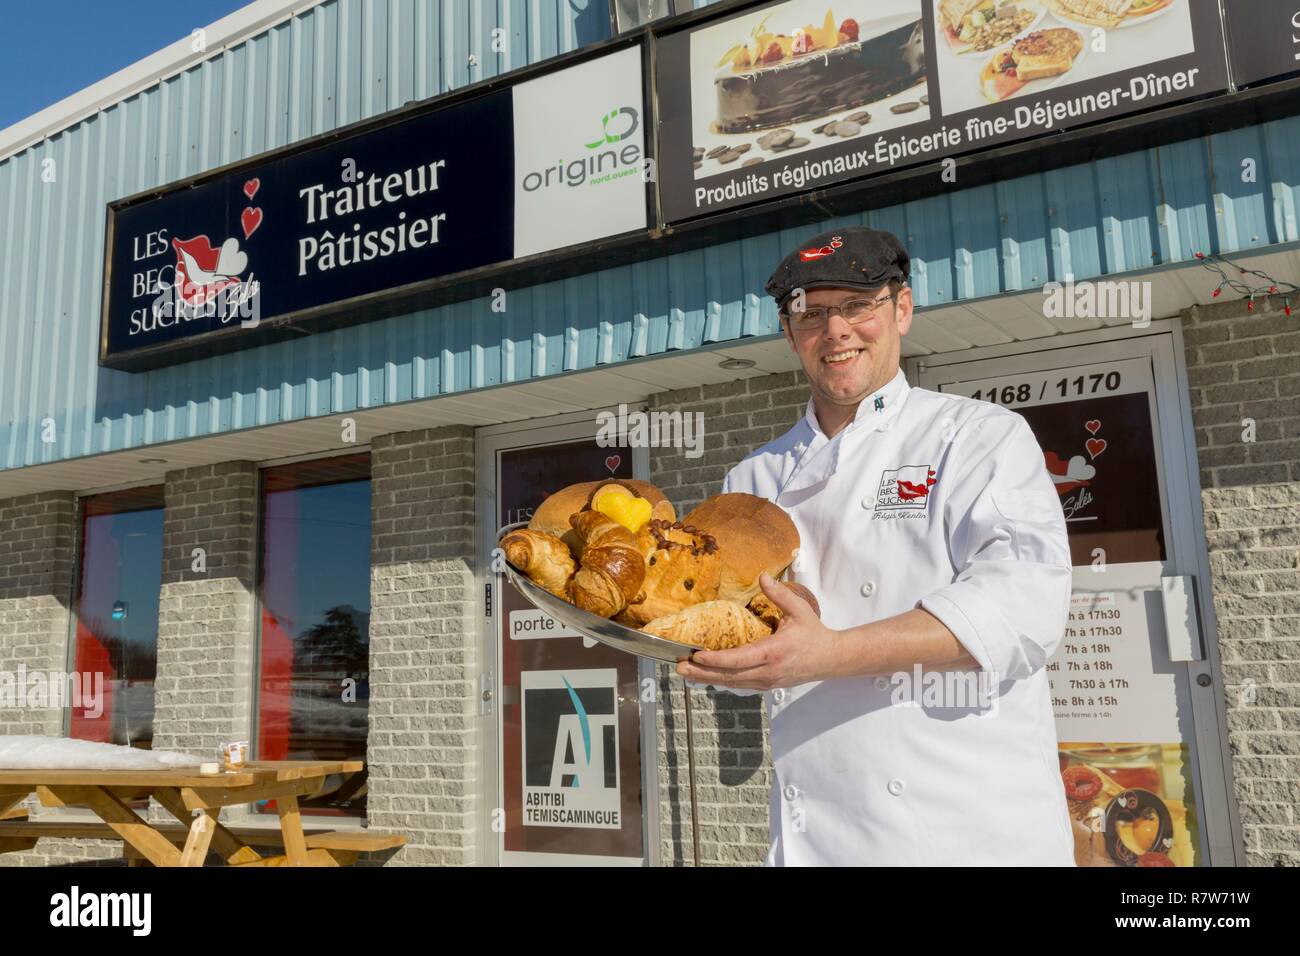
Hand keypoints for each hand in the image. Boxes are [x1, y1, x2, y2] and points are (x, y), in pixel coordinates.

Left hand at [675, 573, 842, 690]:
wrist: (831, 659)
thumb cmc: (814, 633)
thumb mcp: (799, 610)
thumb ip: (779, 593)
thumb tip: (762, 576)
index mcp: (773, 652)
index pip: (738, 659)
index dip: (715, 659)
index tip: (696, 654)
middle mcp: (768, 671)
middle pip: (729, 676)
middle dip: (702, 672)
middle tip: (679, 667)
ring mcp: (767, 681)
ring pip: (732, 683)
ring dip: (707, 679)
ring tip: (686, 672)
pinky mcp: (767, 685)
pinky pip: (740, 684)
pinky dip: (721, 680)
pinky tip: (706, 676)